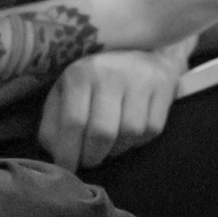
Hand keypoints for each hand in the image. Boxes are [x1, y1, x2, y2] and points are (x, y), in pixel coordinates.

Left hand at [39, 48, 181, 170]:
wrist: (140, 47)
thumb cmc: (95, 77)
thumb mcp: (66, 90)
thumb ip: (54, 120)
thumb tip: (54, 152)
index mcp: (80, 74)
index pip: (73, 122)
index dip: (69, 152)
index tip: (67, 169)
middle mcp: (110, 74)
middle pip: (102, 132)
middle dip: (93, 156)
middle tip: (89, 161)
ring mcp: (139, 79)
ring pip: (129, 133)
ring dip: (117, 149)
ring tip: (108, 146)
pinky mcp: (163, 87)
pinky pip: (151, 129)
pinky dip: (138, 141)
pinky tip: (128, 135)